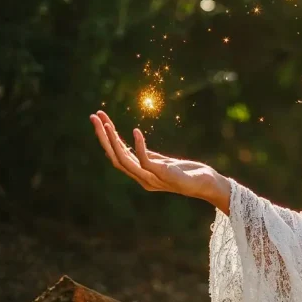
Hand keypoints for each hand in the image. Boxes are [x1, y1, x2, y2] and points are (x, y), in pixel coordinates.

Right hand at [89, 109, 228, 206]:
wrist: (208, 184)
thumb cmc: (188, 173)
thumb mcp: (164, 162)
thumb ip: (149, 156)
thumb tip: (134, 145)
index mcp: (140, 173)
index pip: (116, 155)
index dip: (105, 138)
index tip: (99, 119)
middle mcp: (141, 178)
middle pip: (114, 156)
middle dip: (102, 136)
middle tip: (94, 116)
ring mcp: (151, 178)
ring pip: (124, 160)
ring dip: (113, 141)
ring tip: (106, 123)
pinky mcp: (163, 175)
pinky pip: (145, 161)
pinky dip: (139, 146)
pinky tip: (135, 131)